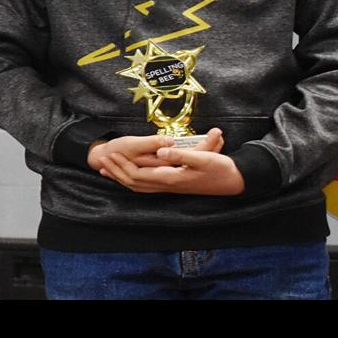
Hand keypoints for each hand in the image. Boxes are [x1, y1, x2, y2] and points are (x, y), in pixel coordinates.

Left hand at [96, 128, 244, 195]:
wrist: (234, 182)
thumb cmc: (221, 169)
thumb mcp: (202, 158)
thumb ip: (180, 155)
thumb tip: (160, 150)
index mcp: (171, 178)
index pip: (138, 174)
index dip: (122, 165)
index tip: (110, 153)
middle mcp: (168, 185)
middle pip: (134, 182)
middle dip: (117, 172)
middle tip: (102, 160)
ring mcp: (172, 188)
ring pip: (140, 187)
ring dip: (123, 179)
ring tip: (109, 171)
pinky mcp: (176, 186)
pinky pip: (149, 187)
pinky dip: (136, 182)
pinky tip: (132, 178)